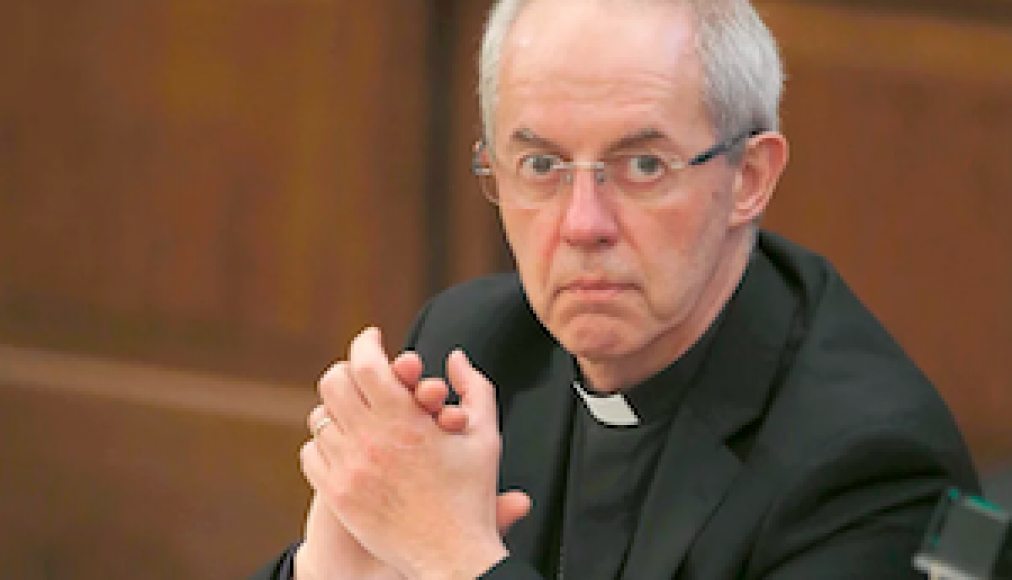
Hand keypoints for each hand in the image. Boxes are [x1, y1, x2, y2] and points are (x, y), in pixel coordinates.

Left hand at [303, 327, 512, 578]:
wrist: (450, 556)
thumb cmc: (471, 498)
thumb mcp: (484, 436)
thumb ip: (474, 388)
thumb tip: (455, 358)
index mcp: (405, 419)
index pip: (366, 362)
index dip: (367, 342)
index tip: (373, 339)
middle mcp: (370, 439)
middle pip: (334, 382)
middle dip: (349, 371)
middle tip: (363, 374)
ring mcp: (349, 468)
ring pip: (320, 418)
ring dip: (338, 409)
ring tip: (357, 413)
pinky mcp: (338, 494)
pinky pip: (312, 454)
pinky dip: (325, 443)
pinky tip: (346, 445)